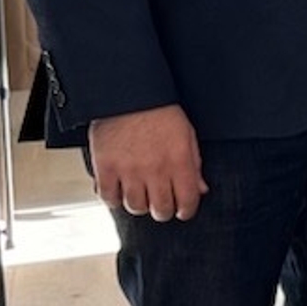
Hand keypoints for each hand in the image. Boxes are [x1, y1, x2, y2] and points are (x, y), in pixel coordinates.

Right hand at [87, 104, 205, 221]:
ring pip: (135, 207)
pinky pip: (108, 197)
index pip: (187, 201)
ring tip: (140, 196)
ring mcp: (129, 170)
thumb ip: (194, 165)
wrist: (128, 94)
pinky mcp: (106, 168)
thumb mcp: (187, 135)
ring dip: (139, 205)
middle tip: (161, 205)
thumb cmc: (159, 111)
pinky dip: (113, 199)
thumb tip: (200, 189)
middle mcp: (155, 169)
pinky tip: (118, 192)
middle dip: (163, 211)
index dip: (186, 211)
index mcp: (179, 161)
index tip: (183, 211)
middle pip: (161, 210)